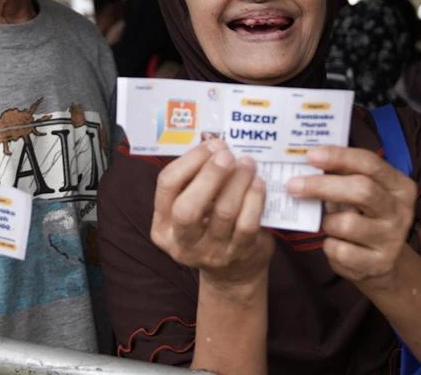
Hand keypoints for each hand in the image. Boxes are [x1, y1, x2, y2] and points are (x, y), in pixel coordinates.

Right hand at [150, 140, 272, 288]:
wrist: (233, 274)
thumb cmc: (210, 228)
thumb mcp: (192, 209)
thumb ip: (195, 182)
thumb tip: (214, 145)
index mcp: (163, 226)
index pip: (167, 185)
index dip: (189, 161)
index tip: (210, 145)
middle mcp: (182, 242)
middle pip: (189, 207)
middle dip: (210, 174)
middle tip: (227, 154)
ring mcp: (211, 252)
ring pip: (224, 211)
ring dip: (237, 180)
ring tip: (247, 164)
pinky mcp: (239, 254)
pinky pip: (247, 222)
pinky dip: (254, 198)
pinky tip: (258, 183)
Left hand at [288, 146, 417, 285]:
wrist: (383, 262)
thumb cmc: (363, 217)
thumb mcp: (359, 193)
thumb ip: (342, 176)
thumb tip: (305, 161)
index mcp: (399, 186)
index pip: (370, 163)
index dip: (339, 157)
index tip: (310, 155)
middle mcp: (400, 211)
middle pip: (361, 190)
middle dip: (323, 186)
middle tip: (293, 185)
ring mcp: (392, 239)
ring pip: (346, 224)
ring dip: (328, 223)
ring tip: (329, 225)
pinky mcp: (379, 263)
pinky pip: (340, 251)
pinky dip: (329, 245)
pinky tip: (335, 244)